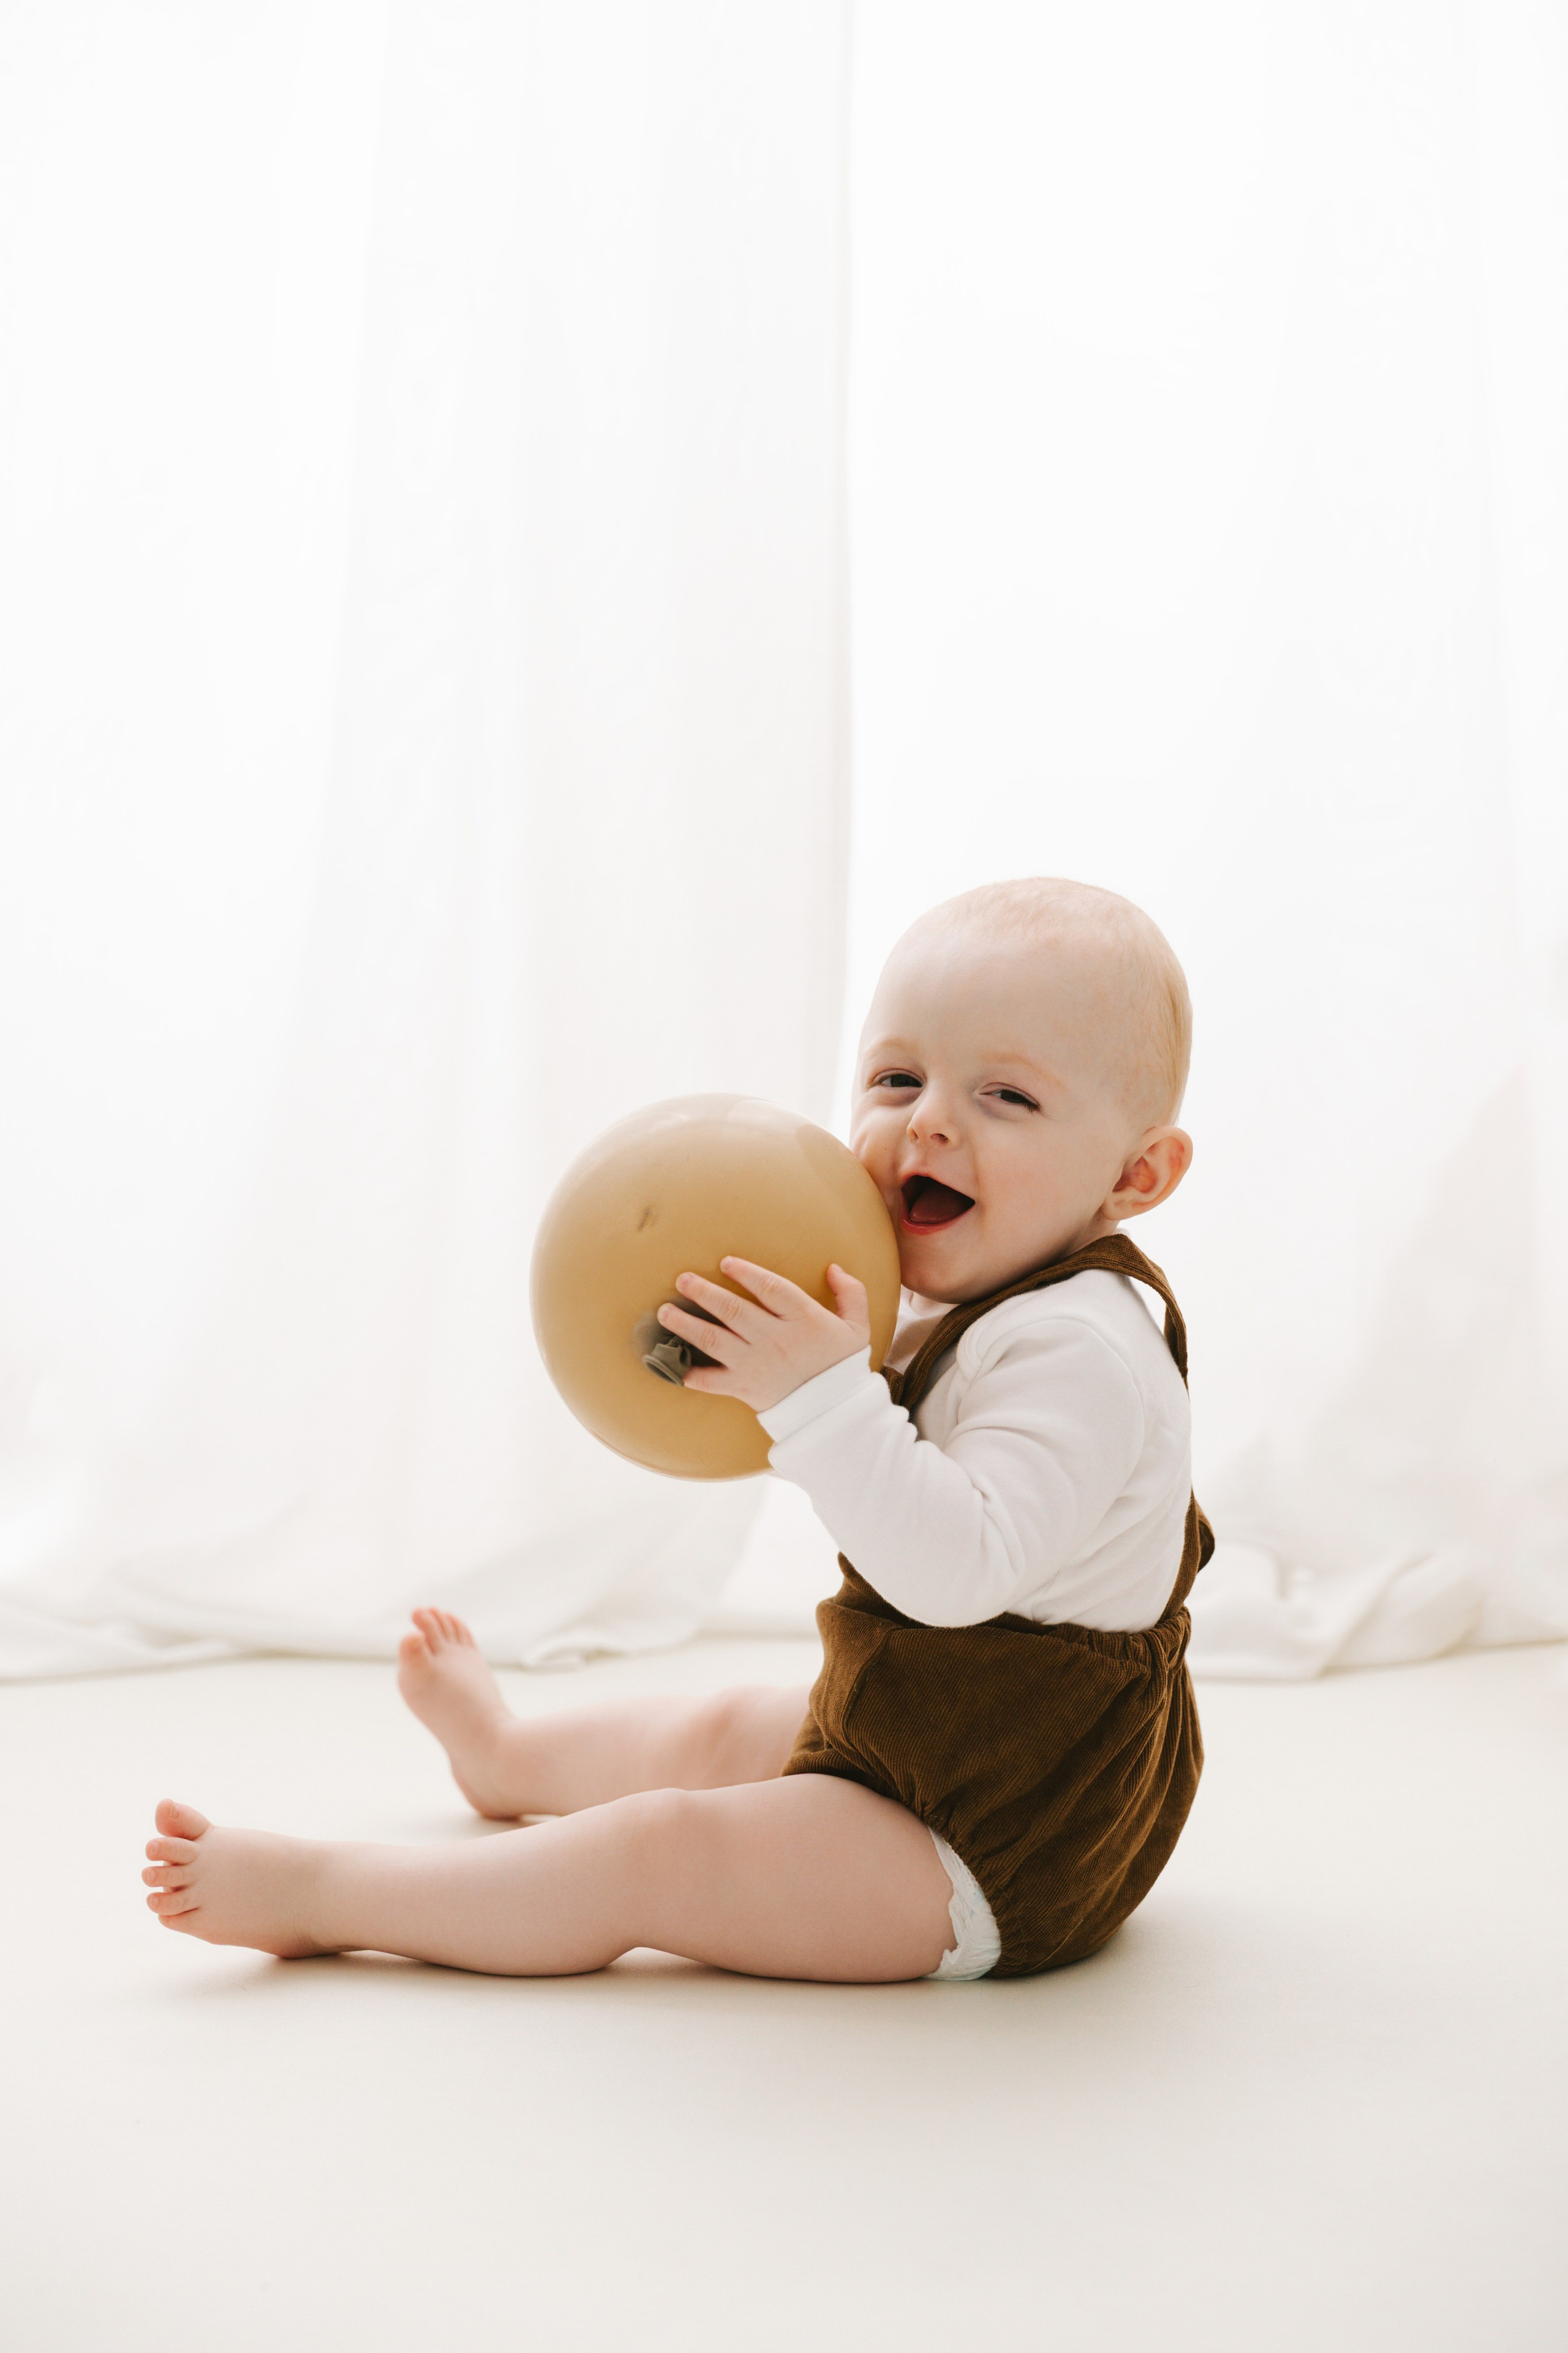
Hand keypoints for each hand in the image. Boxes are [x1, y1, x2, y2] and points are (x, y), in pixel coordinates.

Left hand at [656, 1257, 870, 1413]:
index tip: (726, 1262)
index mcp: (803, 1320)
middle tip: (682, 1279)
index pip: (770, 1288)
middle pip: (733, 1311)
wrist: (835, 1413)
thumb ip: (850, 1294)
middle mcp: (775, 1339)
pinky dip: (689, 1374)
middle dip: (704, 1292)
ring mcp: (756, 1365)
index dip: (747, 1273)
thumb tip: (834, 1267)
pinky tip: (670, 1364)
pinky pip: (711, 1381)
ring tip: (664, 1311)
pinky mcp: (744, 1388)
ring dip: (686, 1324)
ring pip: (714, 1340)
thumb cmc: (841, 1366)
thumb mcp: (857, 1328)